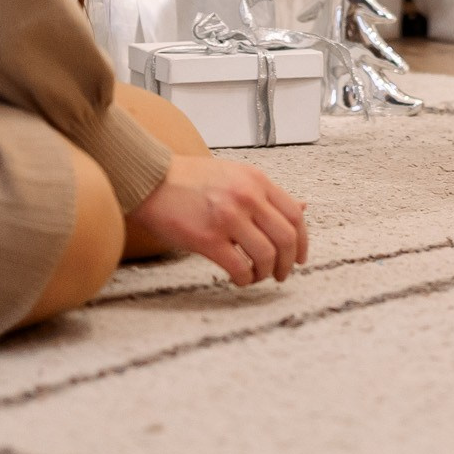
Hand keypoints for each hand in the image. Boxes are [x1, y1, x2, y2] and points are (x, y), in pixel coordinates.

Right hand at [127, 153, 308, 285]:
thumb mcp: (236, 175)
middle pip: (287, 238)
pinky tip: (238, 278)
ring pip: (267, 255)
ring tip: (257, 276)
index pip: (295, 215)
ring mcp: (228, 218)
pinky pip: (239, 267)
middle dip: (289, 263)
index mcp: (256, 180)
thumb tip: (302, 208)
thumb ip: (267, 193)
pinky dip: (245, 278)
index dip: (303, 242)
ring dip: (266, 273)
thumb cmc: (190, 179)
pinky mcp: (208, 238)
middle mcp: (247, 197)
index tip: (300, 257)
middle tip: (282, 274)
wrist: (151, 179)